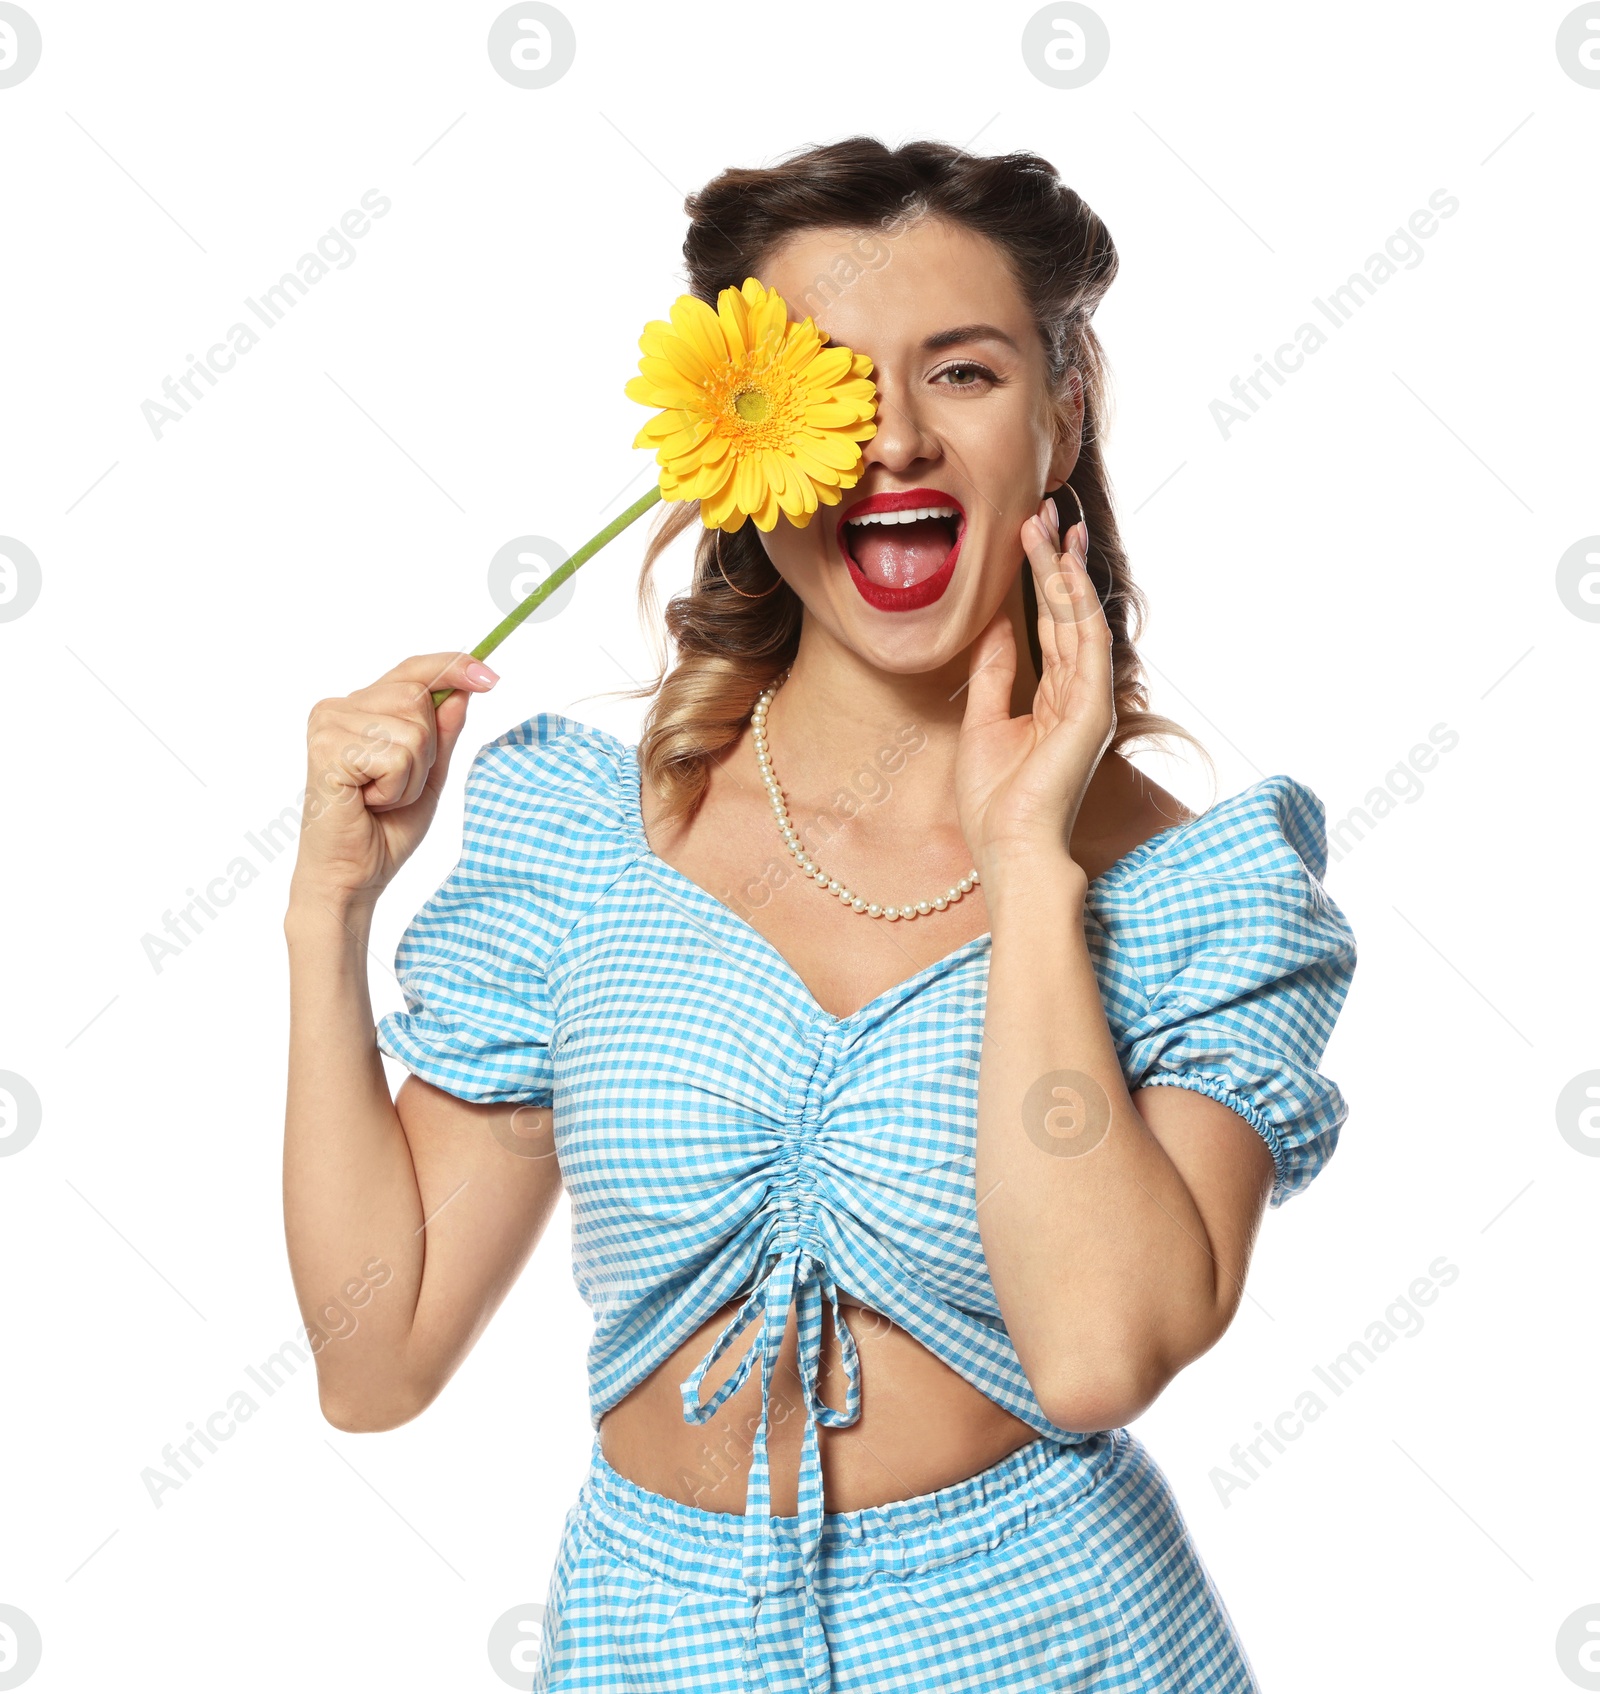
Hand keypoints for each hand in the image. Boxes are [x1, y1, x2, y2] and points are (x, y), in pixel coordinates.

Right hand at [290, 651, 499, 906]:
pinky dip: (396, 788)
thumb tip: (464, 691)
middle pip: (417, 698)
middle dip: (427, 751)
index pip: (412, 670)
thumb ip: (443, 732)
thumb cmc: (384, 829)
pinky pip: (395, 756)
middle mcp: (337, 708)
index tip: (490, 676)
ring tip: (381, 798)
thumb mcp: (429, 774)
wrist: (353, 876)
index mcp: (359, 708)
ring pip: (412, 730)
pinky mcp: (327, 750)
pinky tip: (369, 803)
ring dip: (411, 776)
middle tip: (396, 787)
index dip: (453, 666)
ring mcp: (328, 726)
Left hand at [956, 497, 1115, 873]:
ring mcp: (1090, 701)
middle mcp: (1080, 694)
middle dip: (1056, 560)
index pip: (1051, 625)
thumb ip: (994, 671)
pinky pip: (1086, 646)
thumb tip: (991, 621)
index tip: (1031, 532)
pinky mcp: (1093, 711)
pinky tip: (1064, 571)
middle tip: (1044, 509)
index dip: (1042, 578)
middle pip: (1068, 613)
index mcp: (1056, 698)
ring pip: (1079, 620)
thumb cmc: (995, 800)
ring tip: (1047, 524)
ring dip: (1063, 570)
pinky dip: (1076, 606)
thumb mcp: (984, 720)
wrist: (1007, 846)